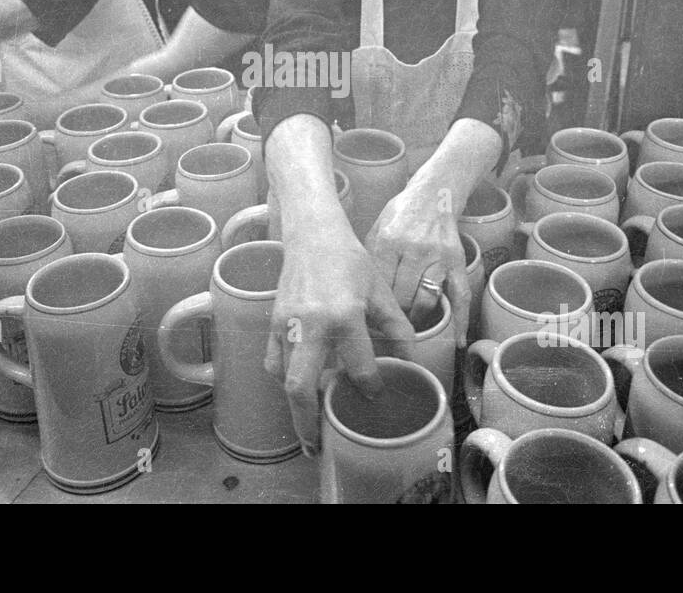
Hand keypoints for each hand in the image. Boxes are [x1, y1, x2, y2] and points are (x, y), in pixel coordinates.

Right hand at [265, 228, 414, 454]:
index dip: (371, 387)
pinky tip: (298, 389)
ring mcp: (287, 326)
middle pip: (302, 387)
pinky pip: (274, 361)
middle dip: (308, 422)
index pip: (360, 368)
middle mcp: (312, 326)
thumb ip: (396, 328)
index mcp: (345, 318)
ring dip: (294, 406)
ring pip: (284, 378)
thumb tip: (408, 362)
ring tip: (308, 426)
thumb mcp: (381, 292)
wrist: (313, 235)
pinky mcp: (274, 323)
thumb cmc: (350, 261)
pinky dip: (285, 378)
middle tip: (316, 446)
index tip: (376, 396)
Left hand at [366, 181, 471, 347]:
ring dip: (417, 318)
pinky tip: (457, 342)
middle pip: (402, 297)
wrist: (433, 195)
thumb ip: (370, 261)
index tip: (368, 322)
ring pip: (427, 300)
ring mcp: (438, 257)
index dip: (373, 308)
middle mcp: (414, 250)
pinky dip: (460, 321)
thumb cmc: (399, 215)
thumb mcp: (375, 231)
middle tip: (388, 326)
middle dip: (394, 316)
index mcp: (388, 243)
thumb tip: (361, 298)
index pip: (379, 287)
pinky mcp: (458, 262)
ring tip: (409, 325)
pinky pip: (460, 296)